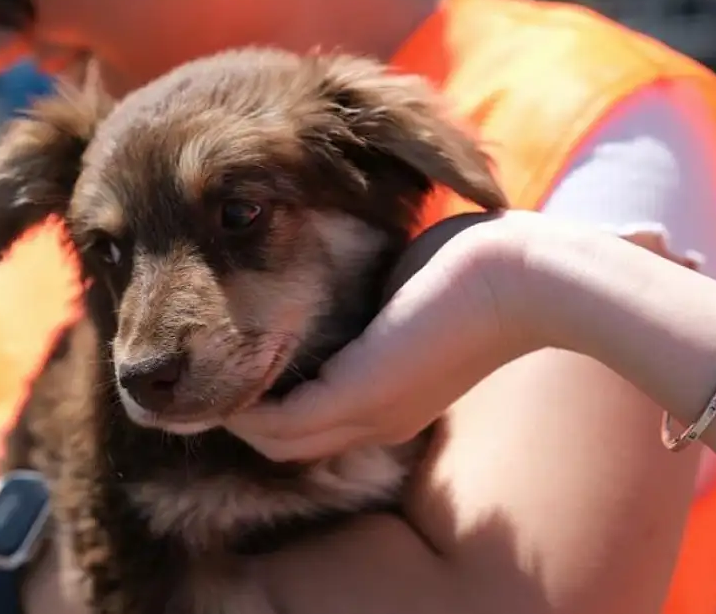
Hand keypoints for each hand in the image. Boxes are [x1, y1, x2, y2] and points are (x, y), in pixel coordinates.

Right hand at [226, 212, 536, 461]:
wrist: (523, 277)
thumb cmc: (476, 273)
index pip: (312, 419)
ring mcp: (367, 415)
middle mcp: (375, 422)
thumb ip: (362, 304)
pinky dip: (243, 405)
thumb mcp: (403, 296)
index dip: (266, 398)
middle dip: (238, 413)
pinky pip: (279, 420)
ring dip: (231, 412)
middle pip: (285, 441)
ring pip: (276, 439)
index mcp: (388, 402)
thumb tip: (333, 278)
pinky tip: (218, 369)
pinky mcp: (357, 395)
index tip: (229, 360)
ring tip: (192, 376)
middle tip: (196, 375)